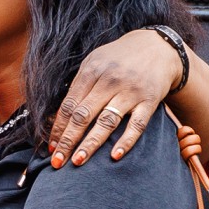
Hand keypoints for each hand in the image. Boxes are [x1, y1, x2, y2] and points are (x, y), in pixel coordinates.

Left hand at [47, 27, 185, 168]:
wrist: (158, 47)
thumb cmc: (119, 58)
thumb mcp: (95, 62)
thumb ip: (79, 86)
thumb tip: (59, 116)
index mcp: (92, 71)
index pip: (69, 105)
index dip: (58, 128)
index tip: (50, 147)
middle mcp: (110, 81)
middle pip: (83, 116)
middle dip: (68, 140)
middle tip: (57, 161)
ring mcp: (130, 92)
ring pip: (107, 122)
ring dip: (90, 144)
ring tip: (78, 161)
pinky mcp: (150, 101)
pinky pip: (137, 124)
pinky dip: (126, 141)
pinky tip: (115, 156)